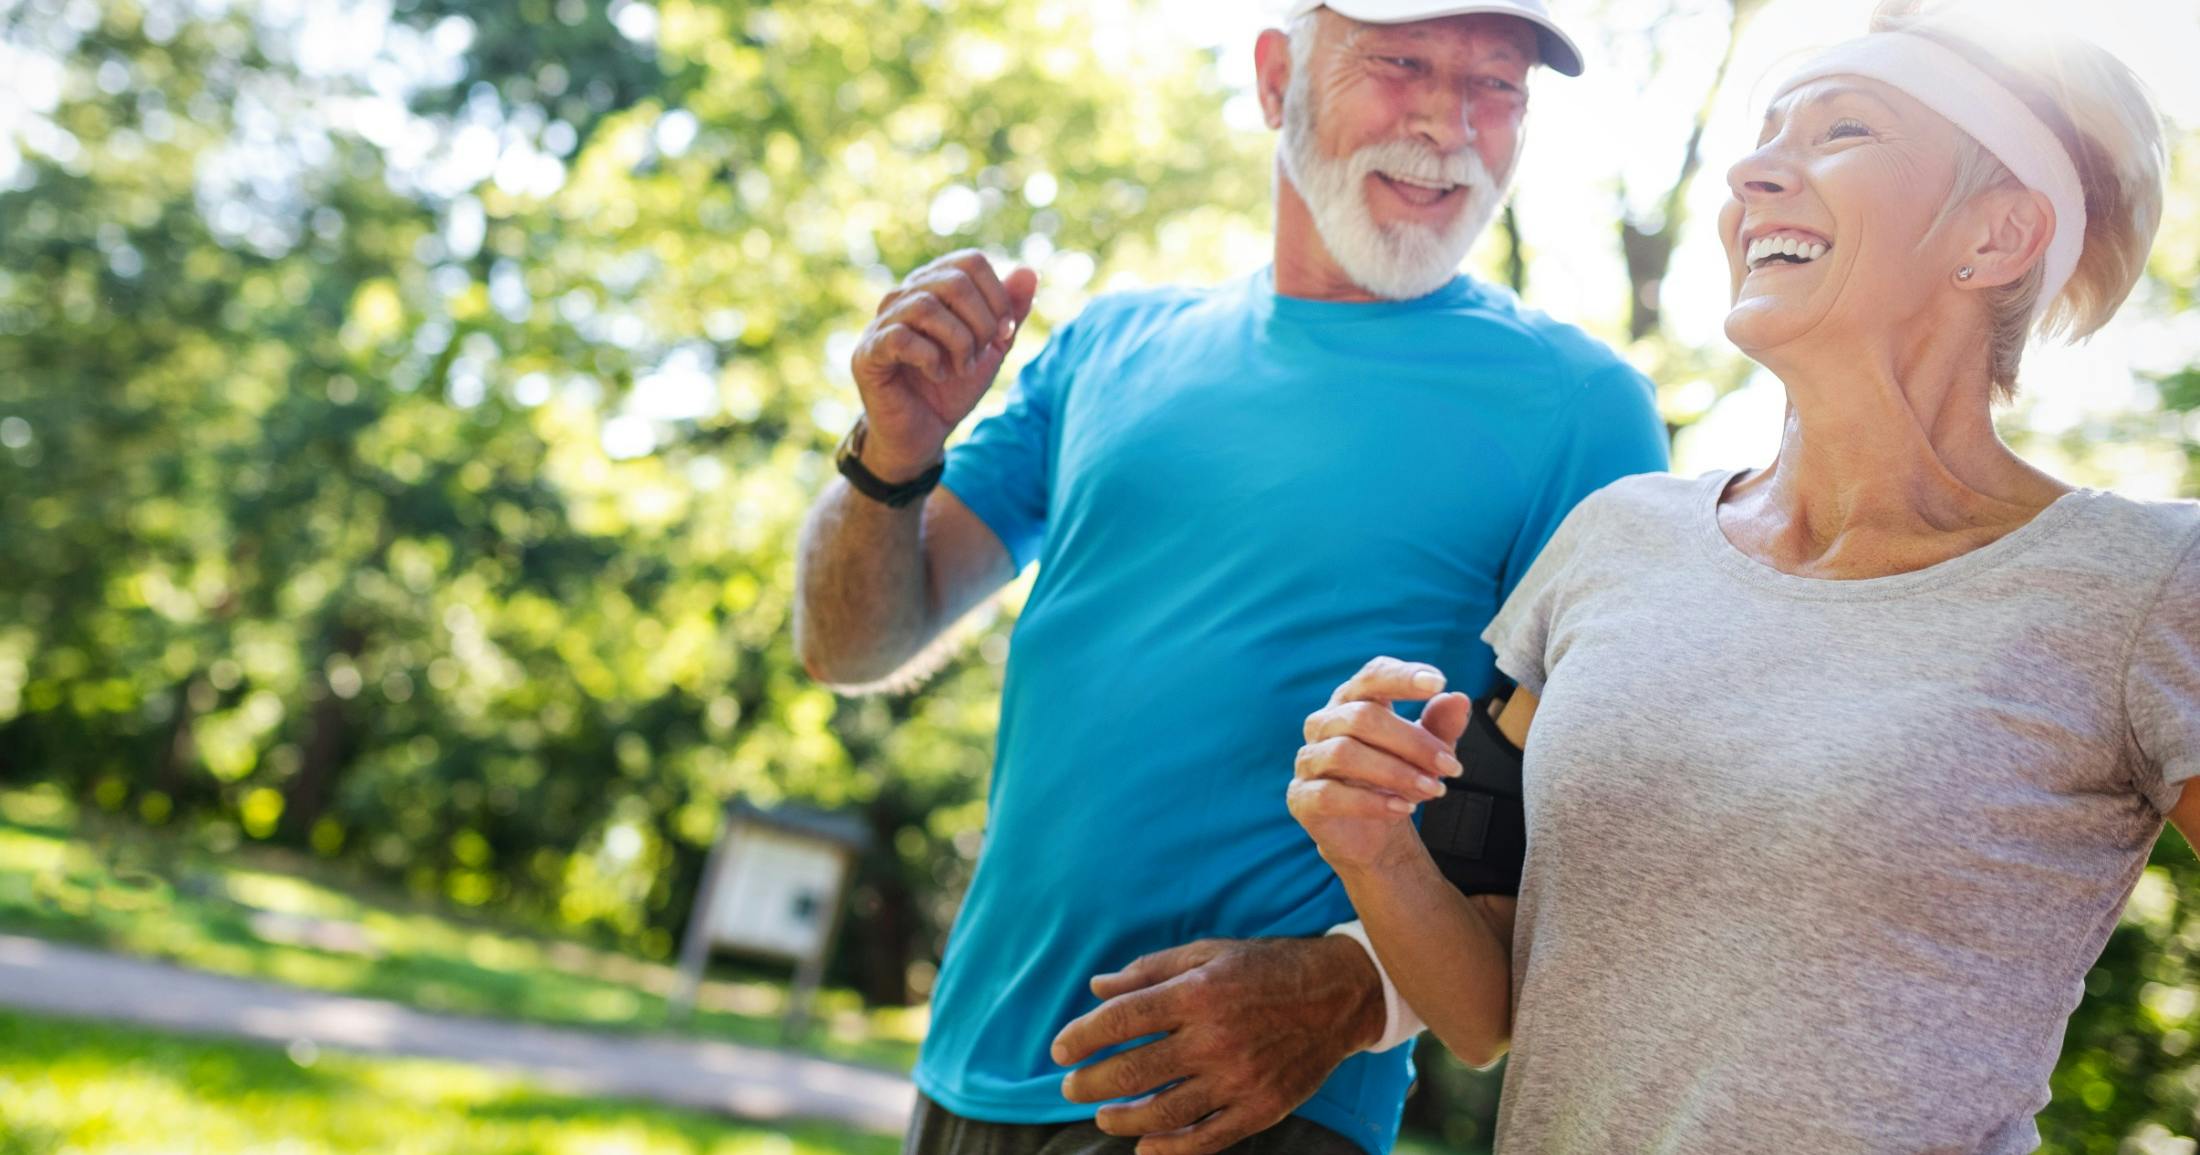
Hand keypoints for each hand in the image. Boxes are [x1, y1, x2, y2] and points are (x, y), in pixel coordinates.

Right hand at [849, 250, 1038, 479]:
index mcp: (933, 285)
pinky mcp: (868, 353)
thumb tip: (1029, 271)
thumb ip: (1010, 311)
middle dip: (981, 323)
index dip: (998, 297)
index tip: (1005, 334)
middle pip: (954, 282)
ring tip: (961, 368)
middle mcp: (904, 295)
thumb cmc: (953, 387)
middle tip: (981, 355)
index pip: (970, 262)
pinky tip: (938, 375)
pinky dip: (930, 358)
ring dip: (958, 342)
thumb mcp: (991, 348)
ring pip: (926, 306)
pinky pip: (900, 338)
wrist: (923, 432)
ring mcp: (882, 322)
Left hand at [1050, 937, 1383, 1154]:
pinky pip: (1205, 1139)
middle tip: (1071, 1088)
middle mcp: (1215, 1038)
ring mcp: (1238, 1078)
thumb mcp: (1207, 953)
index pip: (1120, 1020)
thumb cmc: (1264, 968)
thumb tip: (1096, 987)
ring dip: (1121, 1119)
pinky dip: (1169, 1149)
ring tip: (1103, 1116)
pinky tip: (1145, 1147)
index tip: (1059, 1050)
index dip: (1081, 1037)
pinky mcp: (1260, 1108)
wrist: (1337, 995)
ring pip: (1162, 1113)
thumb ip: (1148, 971)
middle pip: (1133, 1072)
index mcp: (1198, 993)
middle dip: (1090, 1084)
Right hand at [1289, 657, 1472, 874]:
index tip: (1438, 683)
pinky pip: (1330, 794)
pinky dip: (1371, 802)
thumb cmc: (1395, 779)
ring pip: (1344, 753)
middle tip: (1449, 765)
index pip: (1372, 677)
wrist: (1371, 833)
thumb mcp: (1425, 752)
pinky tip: (1403, 808)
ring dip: (1395, 772)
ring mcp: (1308, 759)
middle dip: (1412, 742)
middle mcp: (1324, 723)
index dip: (1401, 677)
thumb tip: (1458, 700)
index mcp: (1353, 701)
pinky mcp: (1302, 797)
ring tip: (1432, 790)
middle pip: (1362, 717)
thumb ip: (1440, 726)